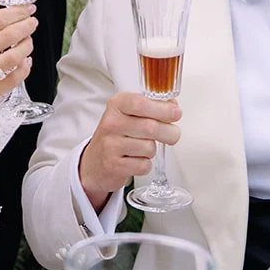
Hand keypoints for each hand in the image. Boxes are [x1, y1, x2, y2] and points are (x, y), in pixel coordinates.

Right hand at [0, 5, 36, 101]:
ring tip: (28, 42)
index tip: (28, 9)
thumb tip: (12, 18)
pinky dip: (24, 69)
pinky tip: (26, 62)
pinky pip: (12, 80)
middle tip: (32, 23)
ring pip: (13, 57)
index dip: (17, 12)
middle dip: (26, 26)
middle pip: (8, 36)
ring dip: (26, 47)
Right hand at [79, 92, 180, 210]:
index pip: (141, 103)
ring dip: (153, 150)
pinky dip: (145, 165)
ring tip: (144, 148)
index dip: (163, 109)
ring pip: (149, 147)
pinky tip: (136, 160)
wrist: (94, 161)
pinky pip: (143, 165)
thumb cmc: (117, 134)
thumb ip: (151, 107)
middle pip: (151, 127)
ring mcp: (110, 145)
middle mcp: (111, 123)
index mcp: (117, 104)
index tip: (176, 113)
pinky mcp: (113, 165)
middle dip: (169, 132)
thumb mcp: (129, 113)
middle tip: (172, 134)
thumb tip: (173, 106)